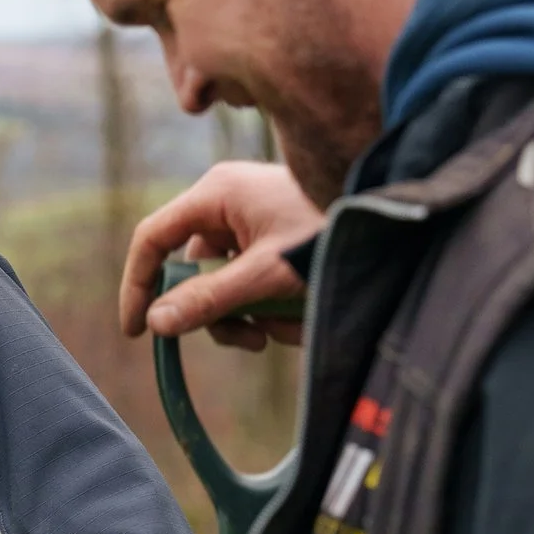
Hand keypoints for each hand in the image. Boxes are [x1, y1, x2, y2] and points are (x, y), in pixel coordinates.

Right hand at [120, 162, 324, 349]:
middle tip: (252, 340)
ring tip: (289, 328)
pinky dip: (269, 305)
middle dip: (221, 312)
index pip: (152, 239)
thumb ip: (210, 300)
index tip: (137, 332)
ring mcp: (250, 220)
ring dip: (250, 315)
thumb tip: (156, 322)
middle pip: (192, 271)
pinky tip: (302, 314)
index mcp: (216, 193)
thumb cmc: (330, 235)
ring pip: (223, 283)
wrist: (395, 221)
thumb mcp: (268, 275)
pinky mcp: (271, 237)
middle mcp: (226, 202)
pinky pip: (250, 280)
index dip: (138, 285)